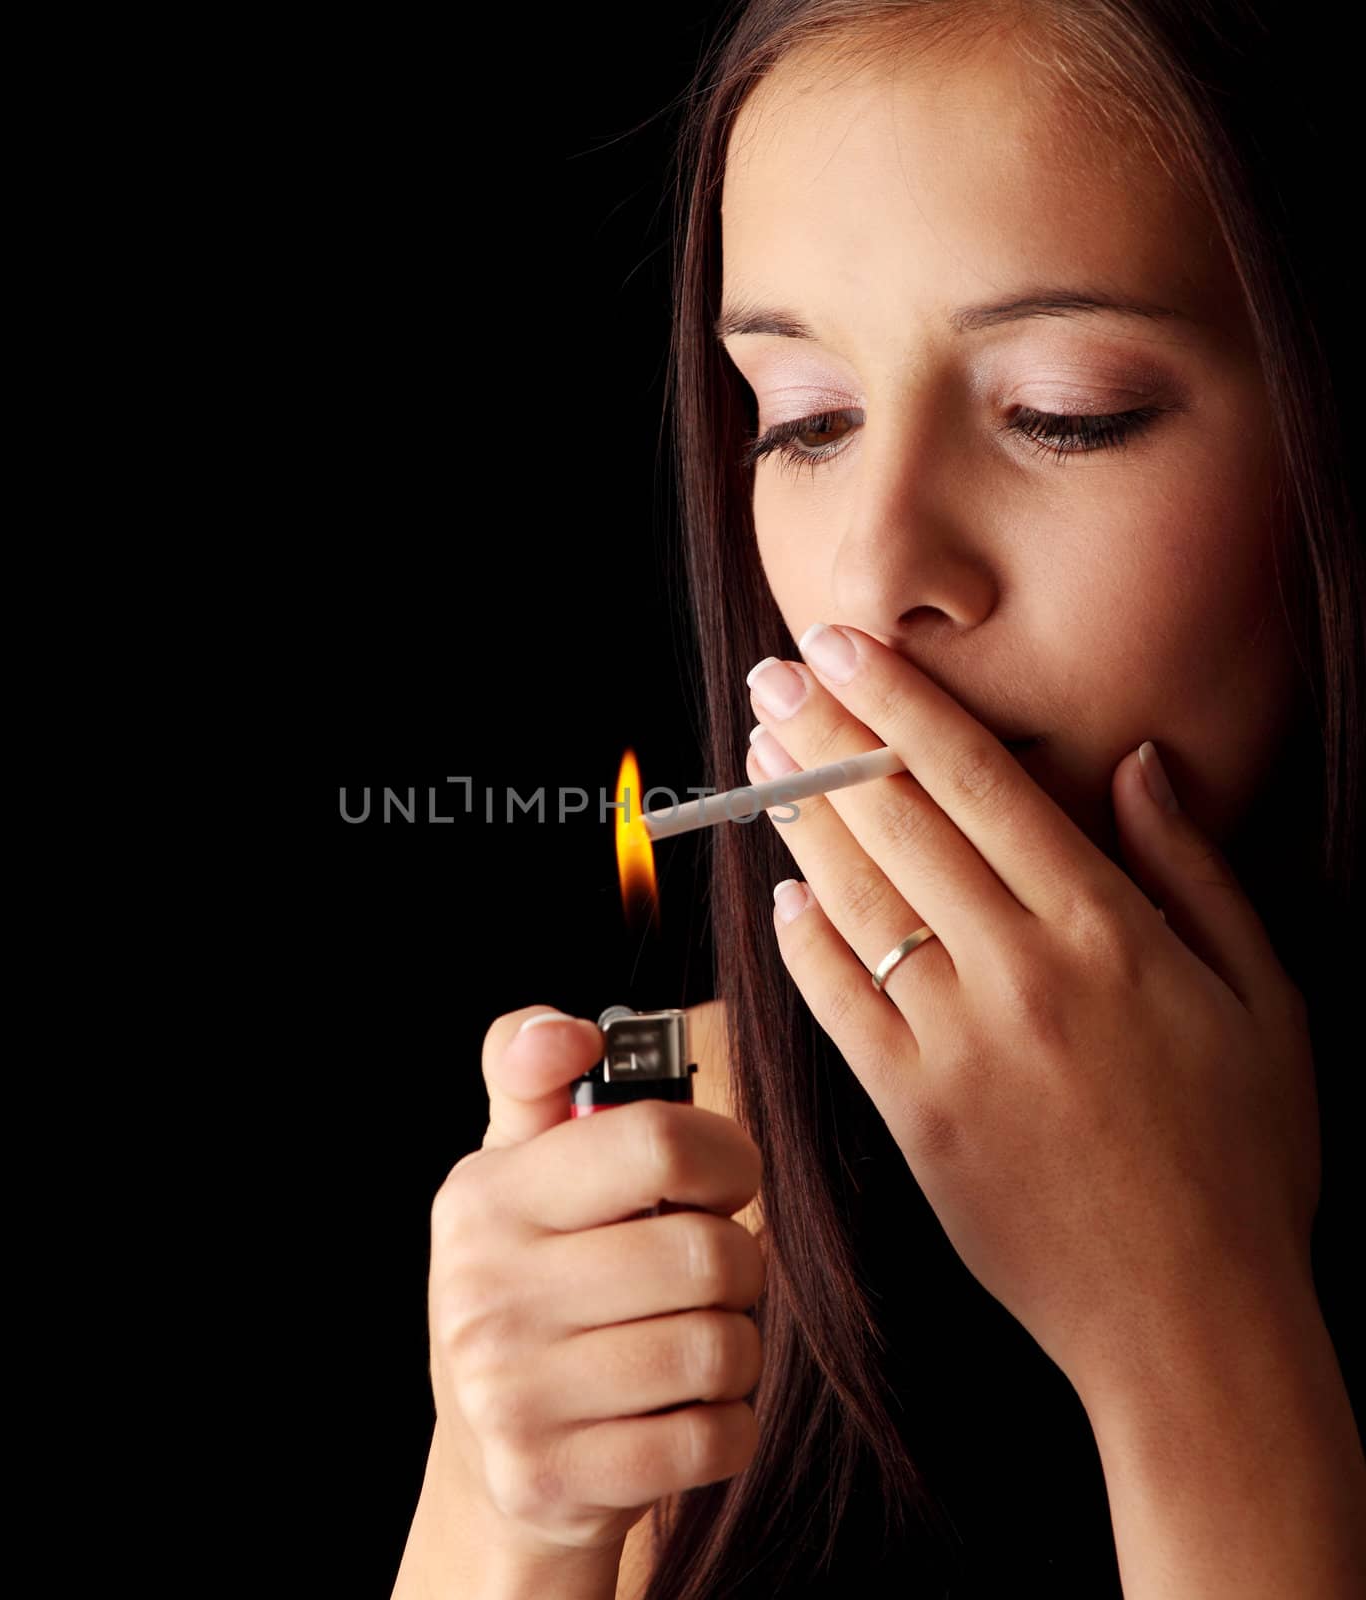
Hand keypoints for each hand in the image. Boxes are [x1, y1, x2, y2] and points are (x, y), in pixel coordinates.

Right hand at [427, 1006, 764, 1560]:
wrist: (496, 1463)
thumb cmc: (533, 1283)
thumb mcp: (516, 1172)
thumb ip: (534, 1077)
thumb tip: (567, 1034)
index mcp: (484, 1196)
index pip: (653, 1141)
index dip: (724, 1152)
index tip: (725, 1174)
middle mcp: (483, 1290)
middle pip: (707, 1252)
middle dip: (740, 1261)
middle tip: (714, 1270)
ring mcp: (511, 1393)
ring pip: (720, 1348)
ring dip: (738, 1346)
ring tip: (697, 1338)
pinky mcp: (554, 1479)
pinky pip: (713, 1439)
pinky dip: (728, 1424)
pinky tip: (687, 1409)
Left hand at [742, 623, 1320, 1399]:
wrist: (1189, 1320)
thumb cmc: (1240, 1159)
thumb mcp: (1261, 1001)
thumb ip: (1193, 873)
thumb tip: (1137, 766)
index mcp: (1109, 931)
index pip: (978, 781)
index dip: (900, 702)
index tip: (847, 647)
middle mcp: (1022, 973)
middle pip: (898, 820)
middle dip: (826, 735)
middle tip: (774, 677)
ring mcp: (956, 1043)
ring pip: (855, 898)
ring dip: (796, 817)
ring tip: (757, 758)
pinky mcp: (912, 1111)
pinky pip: (836, 1004)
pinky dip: (802, 944)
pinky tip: (780, 896)